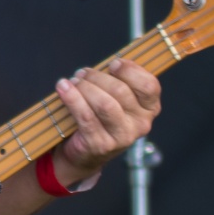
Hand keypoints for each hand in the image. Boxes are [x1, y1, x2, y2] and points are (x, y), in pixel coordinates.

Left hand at [52, 57, 161, 183]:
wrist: (86, 152)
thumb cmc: (102, 116)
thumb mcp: (116, 98)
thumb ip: (119, 80)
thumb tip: (112, 62)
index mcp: (150, 108)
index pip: (149, 86)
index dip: (130, 71)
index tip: (112, 64)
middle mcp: (141, 124)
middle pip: (121, 91)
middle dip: (97, 77)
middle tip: (82, 73)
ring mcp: (122, 136)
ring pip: (104, 104)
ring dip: (85, 87)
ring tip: (72, 81)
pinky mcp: (101, 144)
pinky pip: (85, 117)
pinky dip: (72, 98)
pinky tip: (63, 88)